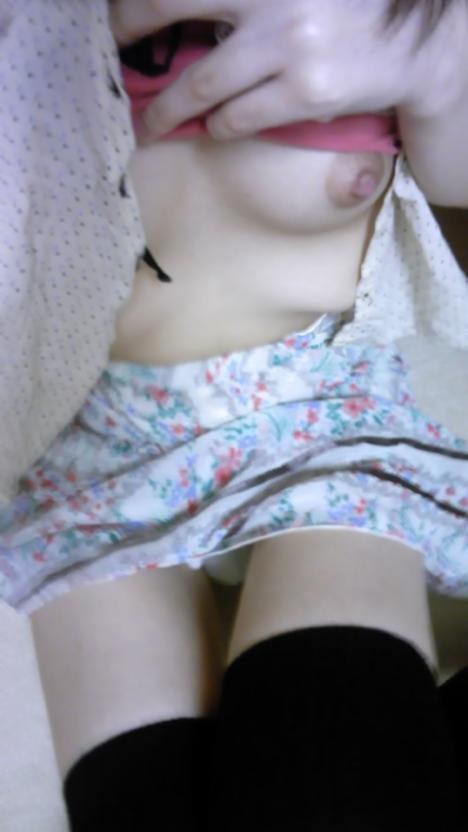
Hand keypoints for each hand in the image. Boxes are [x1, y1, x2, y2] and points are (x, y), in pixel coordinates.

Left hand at [109, 0, 463, 140]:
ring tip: (153, 121)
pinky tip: (212, 126)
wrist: (412, 46)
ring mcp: (289, 44)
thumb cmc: (342, 10)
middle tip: (117, 50)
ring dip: (167, 108)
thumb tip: (181, 15)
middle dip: (131, 28)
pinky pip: (238, 118)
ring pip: (201, 83)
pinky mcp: (305, 93)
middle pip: (169, 3)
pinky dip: (217, 126)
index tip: (122, 10)